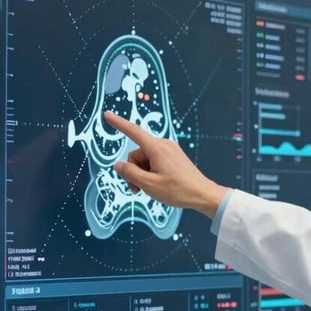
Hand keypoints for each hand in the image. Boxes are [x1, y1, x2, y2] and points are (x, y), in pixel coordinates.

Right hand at [103, 111, 227, 217]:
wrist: (202, 194)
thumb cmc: (178, 190)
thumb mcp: (149, 185)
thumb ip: (130, 173)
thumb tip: (118, 164)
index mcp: (157, 148)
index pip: (133, 131)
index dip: (118, 123)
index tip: (107, 115)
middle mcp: (163, 144)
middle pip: (137, 153)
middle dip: (133, 171)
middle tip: (137, 189)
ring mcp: (170, 150)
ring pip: (145, 159)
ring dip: (143, 173)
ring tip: (150, 189)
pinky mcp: (174, 156)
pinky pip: (155, 160)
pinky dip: (151, 171)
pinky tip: (158, 184)